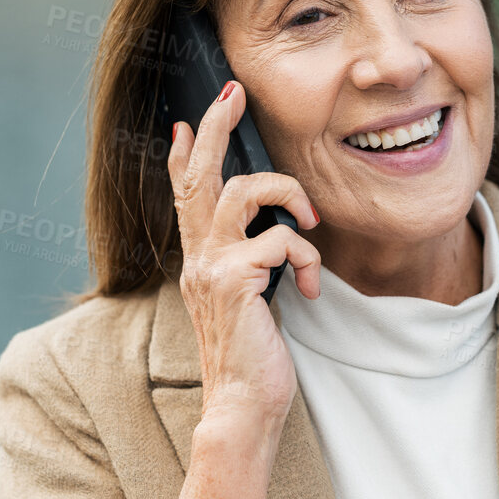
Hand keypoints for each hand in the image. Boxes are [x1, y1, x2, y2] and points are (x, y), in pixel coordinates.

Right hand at [168, 80, 321, 445]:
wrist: (243, 405)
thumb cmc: (255, 360)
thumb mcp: (252, 302)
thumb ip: (252, 267)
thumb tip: (271, 240)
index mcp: (201, 261)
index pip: (185, 196)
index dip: (184, 156)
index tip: (187, 122)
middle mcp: (198, 259)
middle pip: (200, 175)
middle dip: (215, 127)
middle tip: (232, 93)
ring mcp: (211, 268)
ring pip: (240, 191)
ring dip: (285, 193)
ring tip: (311, 218)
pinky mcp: (234, 282)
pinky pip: (280, 240)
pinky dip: (308, 258)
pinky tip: (313, 289)